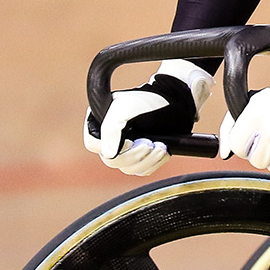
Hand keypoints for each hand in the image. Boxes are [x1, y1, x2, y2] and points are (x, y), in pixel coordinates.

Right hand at [85, 59, 211, 176]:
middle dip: (134, 155)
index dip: (109, 147)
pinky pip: (142, 170)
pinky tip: (163, 152)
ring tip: (161, 147)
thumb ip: (111, 129)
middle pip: (112, 160)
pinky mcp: (142, 155)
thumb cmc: (149, 100)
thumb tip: (108, 155)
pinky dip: (153, 164)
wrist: (176, 101)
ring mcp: (126, 148)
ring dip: (146, 160)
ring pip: (128, 168)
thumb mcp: (125, 108)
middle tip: (151, 144)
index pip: (93, 144)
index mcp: (100, 122)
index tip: (128, 141)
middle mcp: (110, 137)